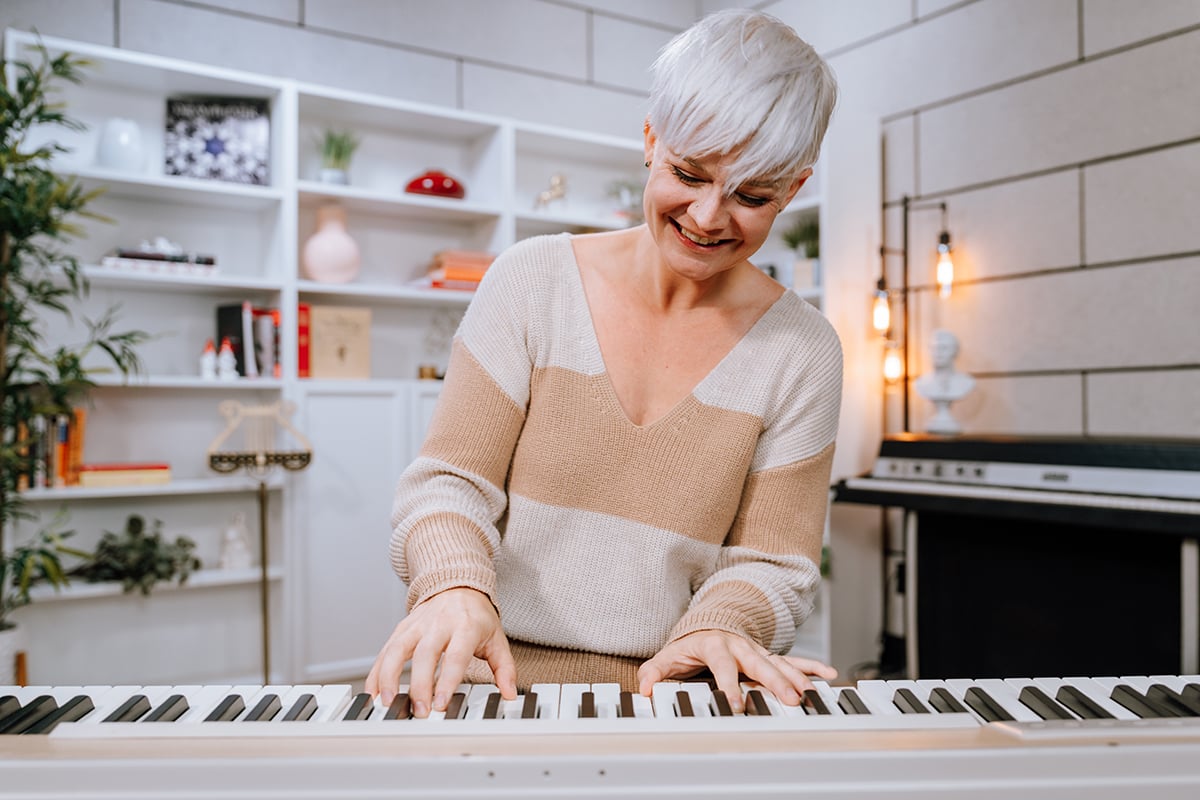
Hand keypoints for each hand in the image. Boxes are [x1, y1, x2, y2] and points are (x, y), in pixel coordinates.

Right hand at [364, 587, 516, 717]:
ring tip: (388, 703)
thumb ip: (504, 668)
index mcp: (465, 626)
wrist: (458, 586)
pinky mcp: (402, 628)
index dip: (446, 681)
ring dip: (389, 678)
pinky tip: (374, 691)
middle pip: (425, 654)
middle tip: (419, 711)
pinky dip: (377, 672)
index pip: (455, 656)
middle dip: (419, 685)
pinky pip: (386, 650)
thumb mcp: (497, 639)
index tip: (440, 704)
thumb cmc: (476, 616)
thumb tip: (509, 693)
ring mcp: (417, 625)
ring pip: (398, 650)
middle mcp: (439, 624)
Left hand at [636, 630, 836, 712]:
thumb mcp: (668, 656)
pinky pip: (792, 659)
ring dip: (796, 678)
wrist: (708, 624)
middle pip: (759, 664)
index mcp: (715, 645)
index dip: (729, 686)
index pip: (723, 667)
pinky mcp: (767, 654)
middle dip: (775, 683)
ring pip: (778, 663)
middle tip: (790, 700)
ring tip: (810, 694)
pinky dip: (810, 666)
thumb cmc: (689, 644)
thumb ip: (654, 672)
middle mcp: (739, 645)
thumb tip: (645, 688)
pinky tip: (827, 675)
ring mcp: (756, 649)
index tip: (737, 704)